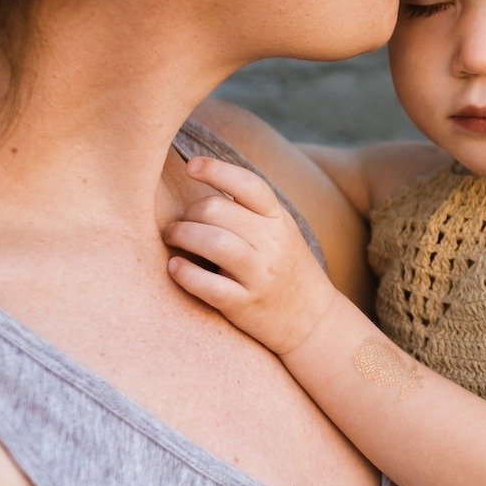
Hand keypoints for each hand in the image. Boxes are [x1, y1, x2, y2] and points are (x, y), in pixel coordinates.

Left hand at [164, 156, 336, 353]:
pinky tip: (175, 267)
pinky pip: (206, 284)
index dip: (216, 170)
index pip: (247, 184)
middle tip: (178, 223)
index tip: (191, 166)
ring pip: (211, 241)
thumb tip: (204, 188)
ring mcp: (259, 275)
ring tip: (172, 238)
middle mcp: (272, 242)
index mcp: (279, 219)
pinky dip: (184, 272)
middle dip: (188, 213)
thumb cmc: (287, 269)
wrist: (313, 319)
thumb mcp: (280, 232)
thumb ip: (250, 211)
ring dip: (181, 235)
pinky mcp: (244, 304)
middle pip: (217, 210)